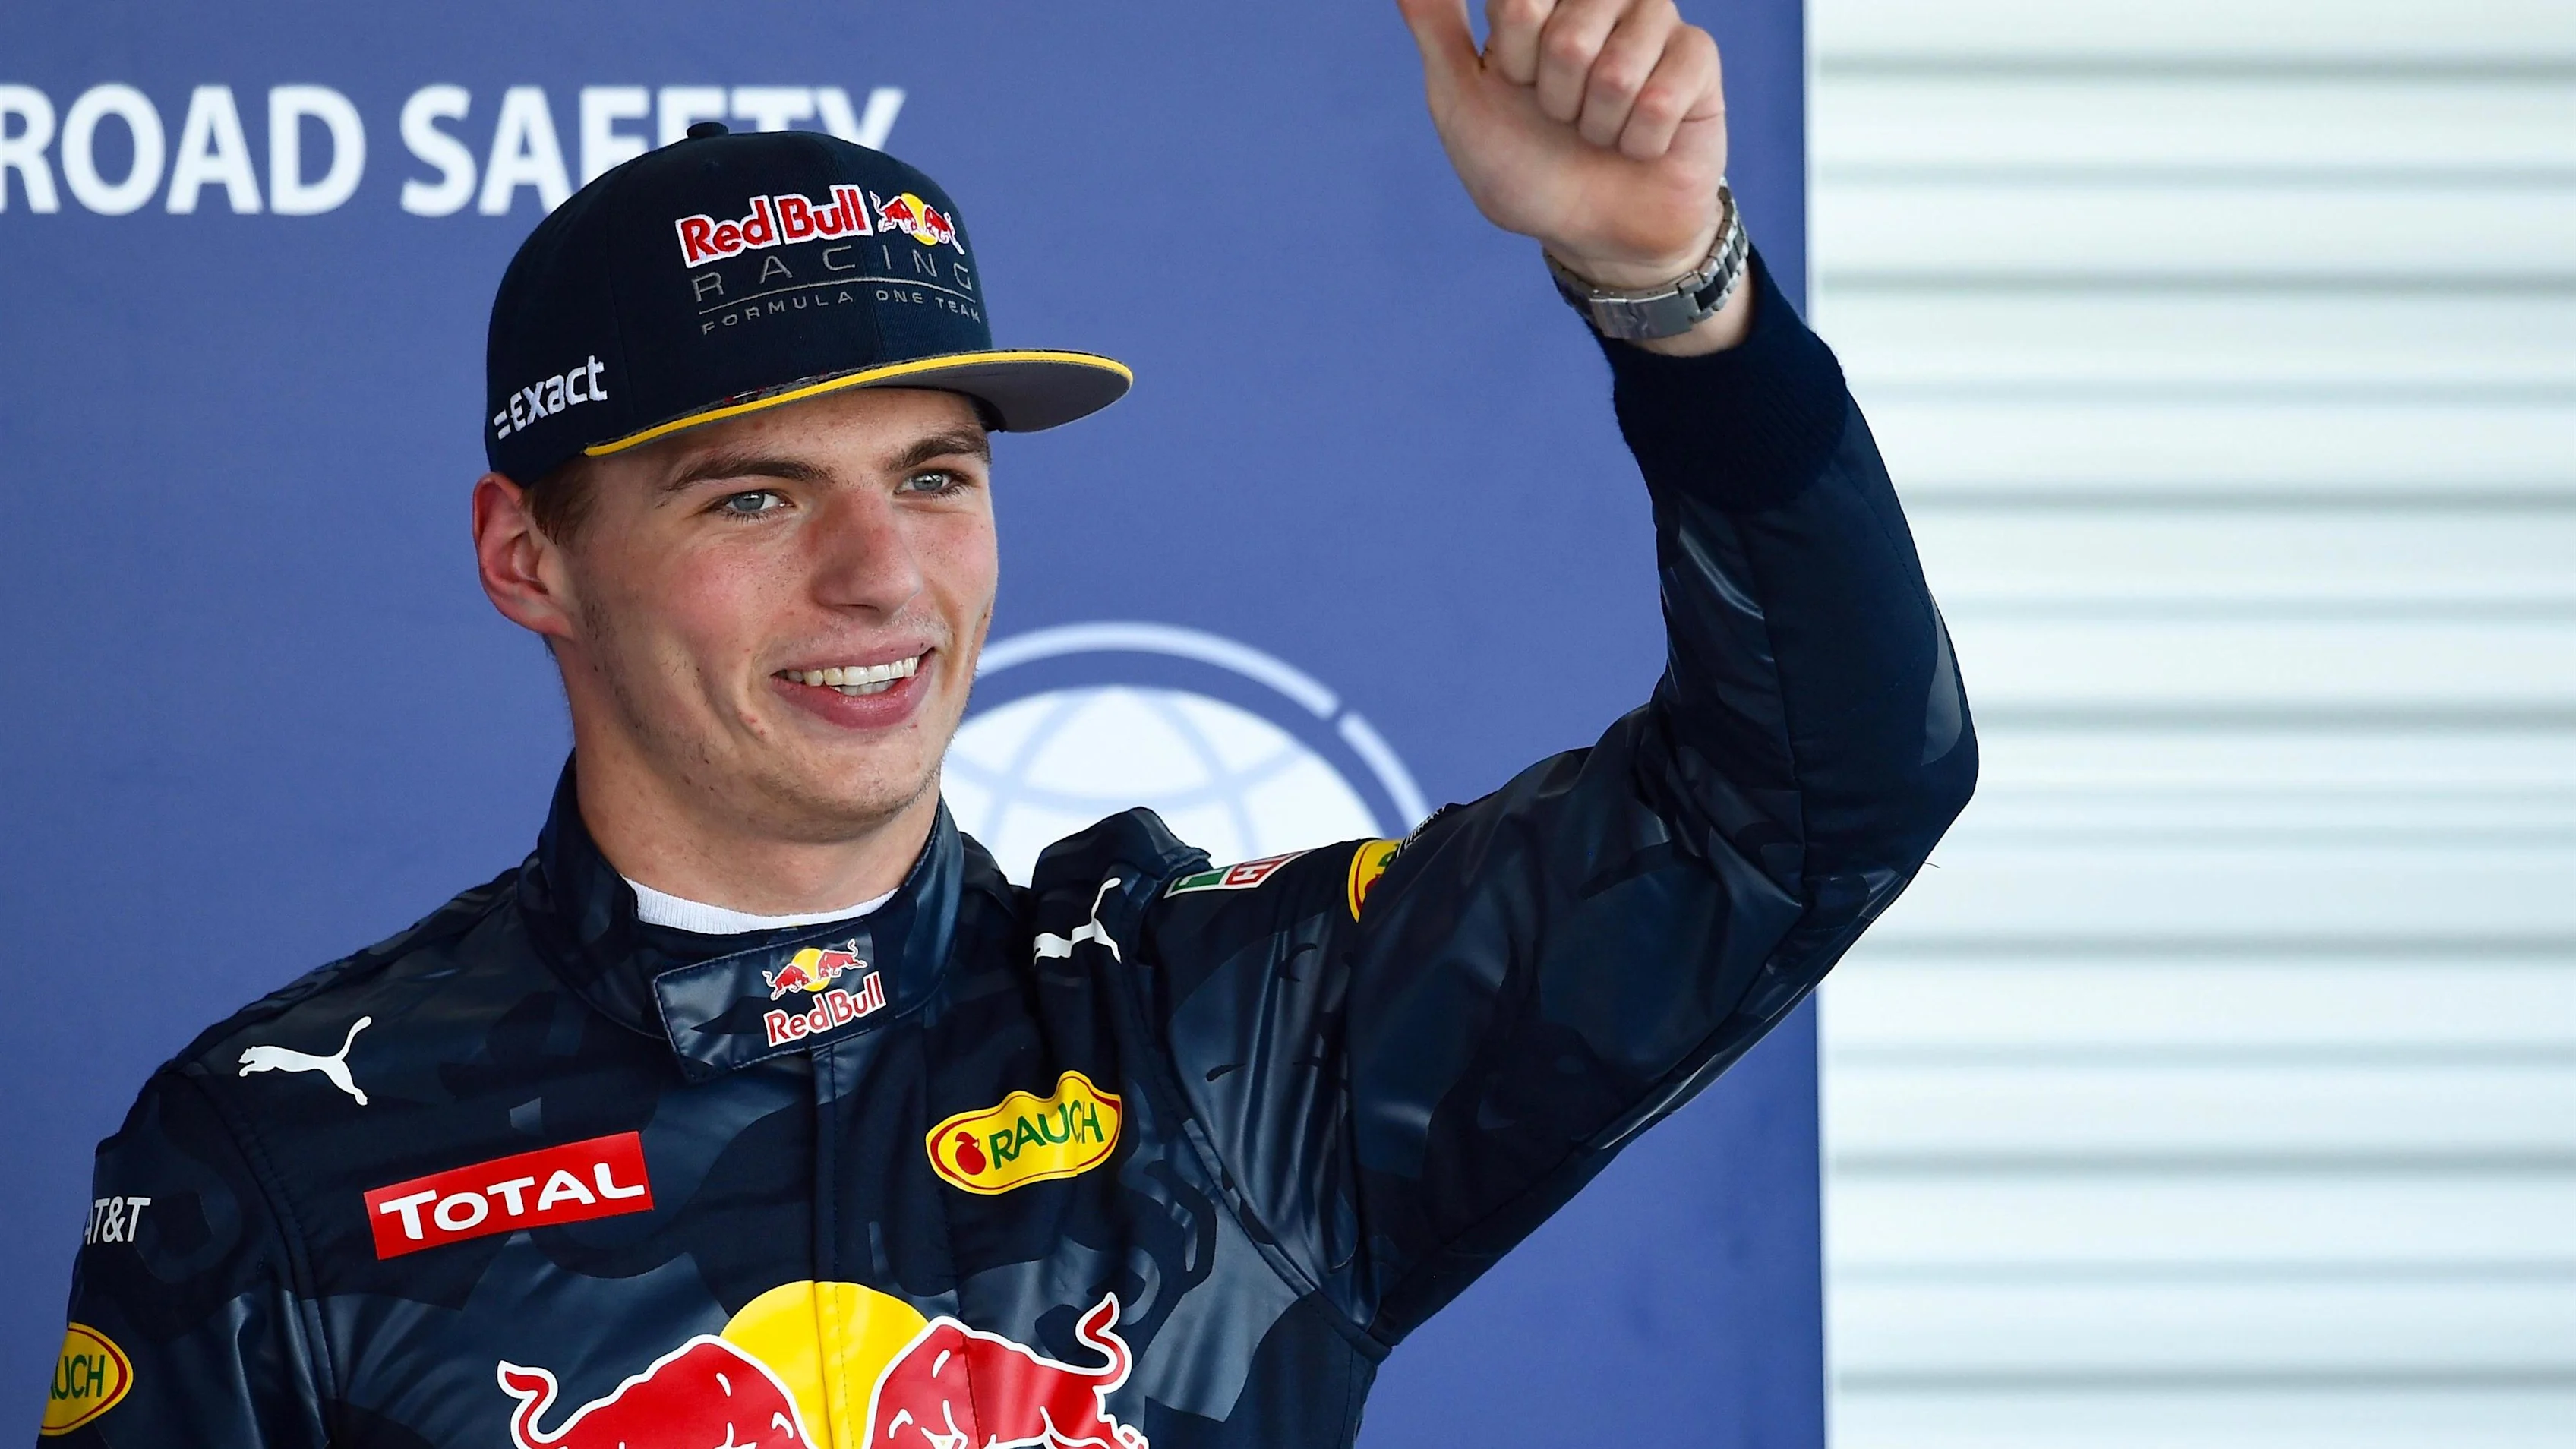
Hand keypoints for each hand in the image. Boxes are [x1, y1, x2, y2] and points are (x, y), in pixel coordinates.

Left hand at [1396, 0, 1728, 292]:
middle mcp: (1596, 0)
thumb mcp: (1462, 103)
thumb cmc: (1526, 168)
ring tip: (1600, 132)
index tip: (1518, 85)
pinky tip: (1641, 143)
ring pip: (1619, 66)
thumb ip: (1436, 30)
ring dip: (1600, 124)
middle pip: (1567, 34)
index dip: (1514, 61)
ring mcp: (1651, 22)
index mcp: (1536, 3)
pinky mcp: (1697, 57)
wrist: (1593, 232)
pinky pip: (1665, 92)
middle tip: (1563, 118)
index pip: (1517, 2)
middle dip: (1557, 99)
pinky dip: (1642, 139)